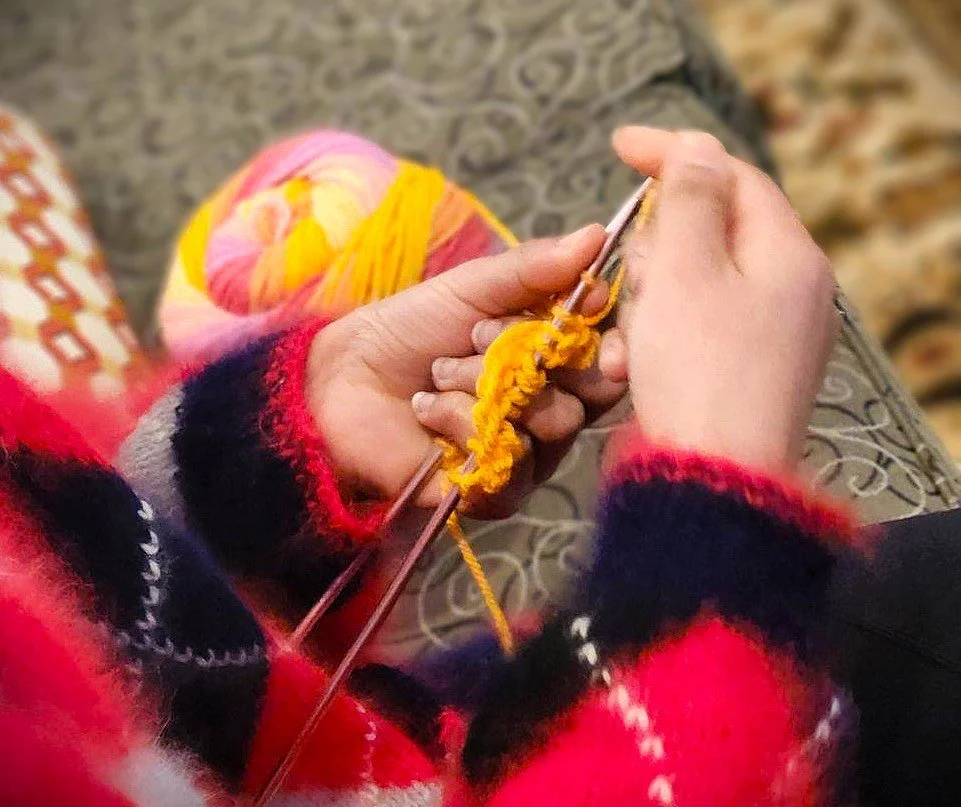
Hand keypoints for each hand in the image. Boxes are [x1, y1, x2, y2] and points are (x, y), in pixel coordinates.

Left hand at [308, 227, 626, 516]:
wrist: (343, 379)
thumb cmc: (409, 330)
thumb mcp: (471, 289)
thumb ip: (535, 269)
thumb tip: (598, 234)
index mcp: (553, 363)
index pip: (610, 359)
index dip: (614, 341)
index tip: (594, 311)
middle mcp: (549, 411)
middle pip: (589, 396)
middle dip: (534, 356)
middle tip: (480, 337)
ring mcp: (524, 454)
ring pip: (551, 424)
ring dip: (485, 385)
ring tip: (436, 372)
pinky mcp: (493, 491)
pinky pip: (510, 461)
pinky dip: (462, 423)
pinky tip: (426, 410)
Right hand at [600, 127, 838, 471]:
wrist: (713, 482)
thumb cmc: (697, 371)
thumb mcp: (685, 271)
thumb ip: (689, 199)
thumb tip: (698, 145)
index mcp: (787, 254)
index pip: (731, 177)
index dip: (675, 152)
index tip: (618, 145)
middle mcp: (791, 291)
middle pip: (712, 231)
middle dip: (660, 247)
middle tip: (632, 279)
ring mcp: (772, 335)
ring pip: (697, 283)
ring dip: (653, 297)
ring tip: (633, 335)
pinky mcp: (747, 373)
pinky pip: (698, 328)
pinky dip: (662, 335)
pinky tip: (636, 364)